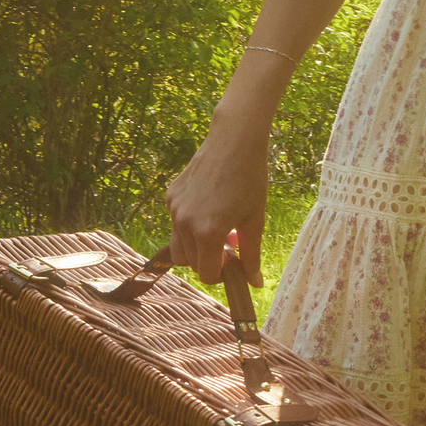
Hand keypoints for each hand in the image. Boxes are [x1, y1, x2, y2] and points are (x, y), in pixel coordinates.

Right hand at [164, 115, 269, 285]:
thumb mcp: (255, 220)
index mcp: (207, 232)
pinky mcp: (170, 196)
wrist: (234, 141)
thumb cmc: (251, 179)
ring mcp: (174, 209)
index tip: (233, 263)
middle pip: (190, 264)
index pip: (206, 274)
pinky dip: (189, 226)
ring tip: (218, 228)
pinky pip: (175, 223)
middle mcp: (184, 223)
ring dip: (196, 247)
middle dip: (208, 261)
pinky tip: (209, 206)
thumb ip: (251, 255)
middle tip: (229, 244)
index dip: (221, 274)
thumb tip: (254, 284)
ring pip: (178, 246)